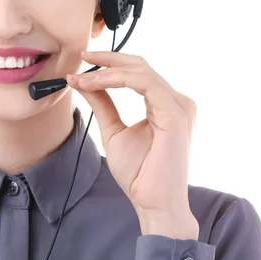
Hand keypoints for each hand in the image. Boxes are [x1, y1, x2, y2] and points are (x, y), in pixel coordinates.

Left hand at [66, 50, 198, 235]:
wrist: (152, 203)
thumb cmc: (139, 173)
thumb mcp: (113, 130)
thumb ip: (103, 104)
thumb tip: (84, 82)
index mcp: (165, 104)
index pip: (138, 72)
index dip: (110, 63)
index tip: (82, 64)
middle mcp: (176, 101)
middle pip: (140, 65)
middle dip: (108, 58)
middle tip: (82, 57)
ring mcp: (179, 106)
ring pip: (139, 71)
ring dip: (106, 72)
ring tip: (82, 78)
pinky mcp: (175, 113)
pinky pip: (143, 83)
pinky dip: (115, 79)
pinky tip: (95, 83)